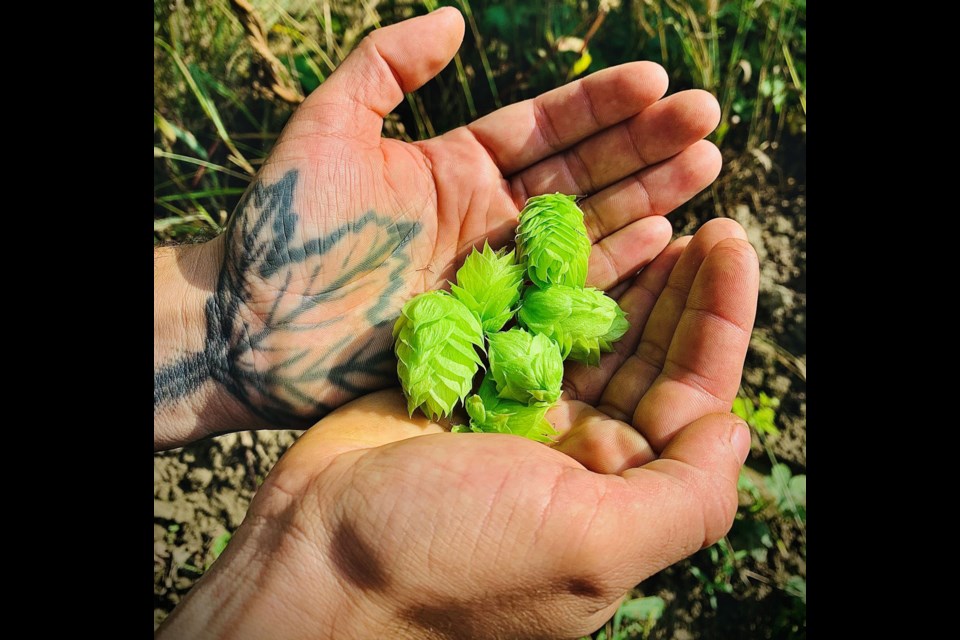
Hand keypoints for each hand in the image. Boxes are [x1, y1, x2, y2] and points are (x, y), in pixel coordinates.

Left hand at [153, 7, 721, 446]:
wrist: (249, 324)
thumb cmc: (284, 223)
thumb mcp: (330, 124)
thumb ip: (387, 66)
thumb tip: (456, 19)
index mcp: (456, 168)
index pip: (546, 128)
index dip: (602, 104)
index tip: (658, 81)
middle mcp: (486, 219)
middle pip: (582, 175)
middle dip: (645, 146)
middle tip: (706, 121)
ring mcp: (493, 275)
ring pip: (585, 230)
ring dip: (647, 201)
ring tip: (705, 169)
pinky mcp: (492, 327)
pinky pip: (562, 296)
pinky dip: (612, 271)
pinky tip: (662, 241)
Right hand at [156, 220, 757, 638]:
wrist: (317, 556)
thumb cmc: (454, 558)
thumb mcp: (592, 545)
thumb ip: (684, 496)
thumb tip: (735, 431)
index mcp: (619, 494)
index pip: (694, 396)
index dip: (718, 319)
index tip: (730, 240)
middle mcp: (578, 455)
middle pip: (648, 356)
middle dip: (680, 288)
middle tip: (698, 215)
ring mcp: (519, 415)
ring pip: (589, 332)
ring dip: (625, 275)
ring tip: (653, 212)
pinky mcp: (466, 383)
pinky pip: (523, 320)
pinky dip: (549, 279)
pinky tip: (570, 235)